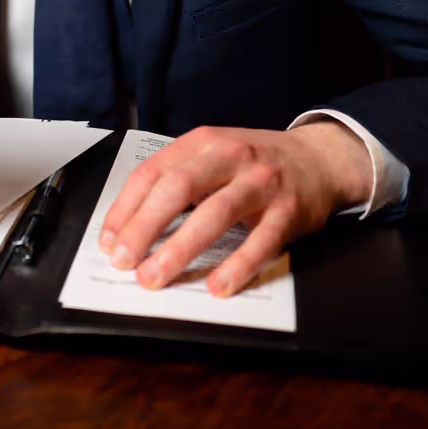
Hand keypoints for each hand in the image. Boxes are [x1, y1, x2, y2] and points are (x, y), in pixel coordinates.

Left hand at [98, 122, 373, 297]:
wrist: (318, 158)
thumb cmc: (254, 163)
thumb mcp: (213, 156)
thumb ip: (178, 180)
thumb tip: (131, 226)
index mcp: (202, 142)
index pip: (152, 172)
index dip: (126, 208)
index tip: (108, 241)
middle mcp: (229, 156)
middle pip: (177, 189)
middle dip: (144, 228)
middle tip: (123, 262)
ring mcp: (260, 182)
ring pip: (214, 214)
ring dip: (180, 249)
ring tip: (155, 277)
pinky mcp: (288, 210)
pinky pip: (260, 241)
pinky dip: (237, 266)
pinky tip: (217, 286)